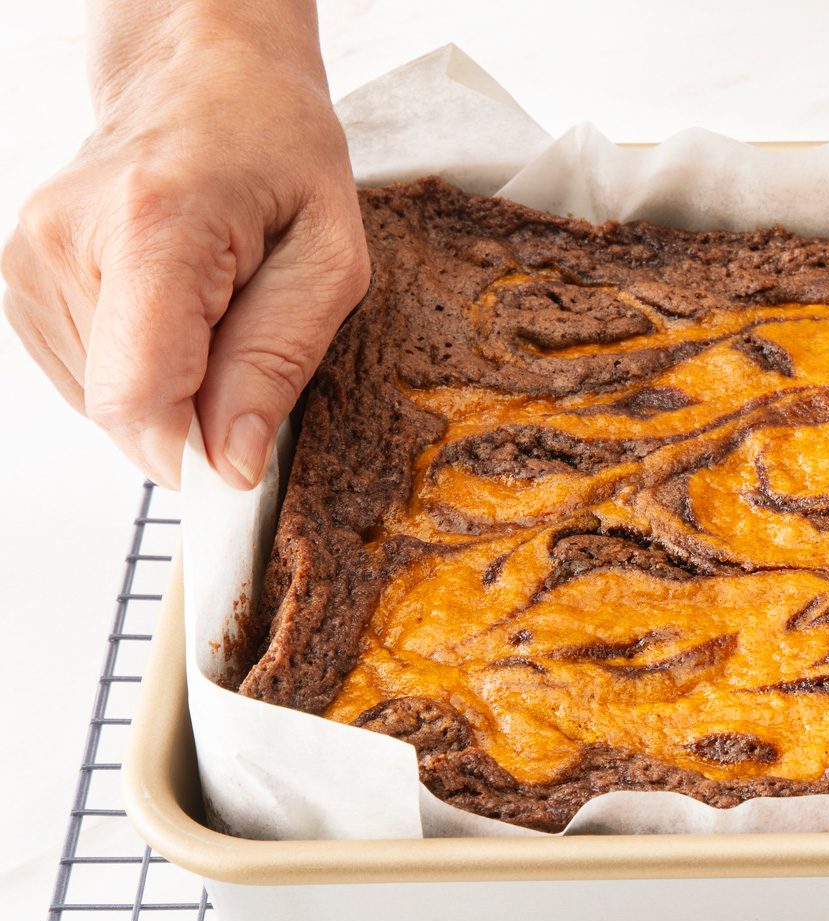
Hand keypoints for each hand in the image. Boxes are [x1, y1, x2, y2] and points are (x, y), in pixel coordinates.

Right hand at [2, 0, 363, 488]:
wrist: (203, 82)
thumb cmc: (279, 155)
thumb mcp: (329, 258)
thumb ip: (279, 362)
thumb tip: (231, 463)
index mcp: (154, 225)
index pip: (140, 394)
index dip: (192, 452)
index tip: (240, 460)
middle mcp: (68, 240)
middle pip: (123, 409)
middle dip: (195, 414)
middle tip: (244, 346)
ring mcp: (28, 258)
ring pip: (101, 403)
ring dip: (170, 388)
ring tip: (210, 311)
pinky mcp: (19, 280)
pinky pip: (87, 379)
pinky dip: (140, 368)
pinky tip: (172, 311)